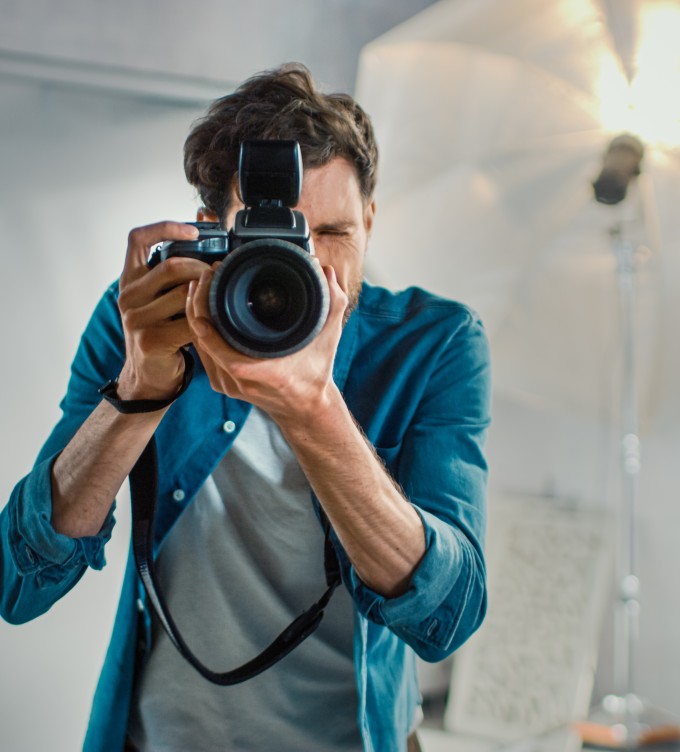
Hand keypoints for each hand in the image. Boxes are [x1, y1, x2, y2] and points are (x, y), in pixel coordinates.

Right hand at [116, 221, 209, 399]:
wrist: (148, 377)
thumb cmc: (161, 333)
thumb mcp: (161, 299)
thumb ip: (174, 273)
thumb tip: (202, 224)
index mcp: (129, 280)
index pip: (138, 239)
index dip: (165, 228)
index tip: (194, 231)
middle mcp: (127, 296)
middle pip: (172, 266)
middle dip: (203, 268)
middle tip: (221, 276)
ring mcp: (136, 319)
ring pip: (183, 294)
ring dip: (208, 296)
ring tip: (220, 300)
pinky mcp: (151, 340)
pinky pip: (190, 322)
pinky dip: (208, 321)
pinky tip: (215, 323)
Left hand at [185, 262, 347, 423]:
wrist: (306, 406)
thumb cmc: (316, 372)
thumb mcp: (329, 336)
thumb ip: (333, 302)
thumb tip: (327, 271)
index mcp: (261, 370)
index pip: (220, 344)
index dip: (208, 316)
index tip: (210, 287)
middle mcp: (239, 380)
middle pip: (202, 338)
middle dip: (198, 303)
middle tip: (206, 275)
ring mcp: (228, 384)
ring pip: (199, 345)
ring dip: (196, 314)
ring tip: (202, 286)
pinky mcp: (222, 384)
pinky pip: (203, 353)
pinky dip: (200, 330)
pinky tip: (202, 309)